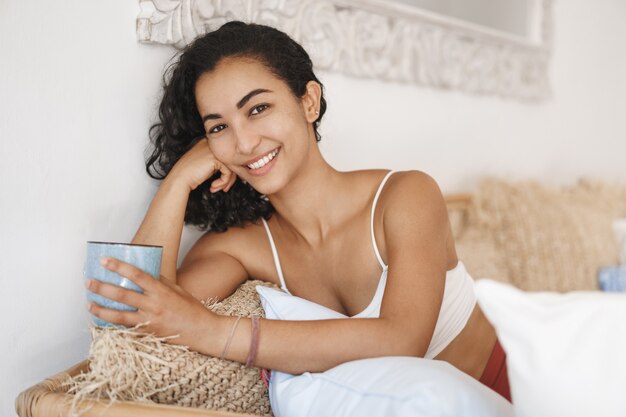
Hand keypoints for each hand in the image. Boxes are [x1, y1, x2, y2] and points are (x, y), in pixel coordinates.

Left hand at [86, 257, 217, 348]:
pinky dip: (112, 324)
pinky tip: (102, 320)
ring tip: (89, 303)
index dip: (119, 267)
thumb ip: (160, 282)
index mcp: (161, 291)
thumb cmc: (192, 309)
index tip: (104, 260)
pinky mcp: (147, 333)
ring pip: (118, 315)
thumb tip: (144, 274)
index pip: (136, 275)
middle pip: (122, 295)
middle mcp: (153, 305)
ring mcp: (149, 321)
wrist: (202, 332)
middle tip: (89, 282)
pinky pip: (126, 328)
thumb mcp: (178, 290)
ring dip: (101, 309)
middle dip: (102, 288)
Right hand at [170, 138, 236, 192]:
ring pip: (231, 167)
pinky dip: (223, 181)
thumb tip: (234, 171)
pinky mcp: (216, 159)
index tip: (224, 181)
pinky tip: (213, 185)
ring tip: (218, 188)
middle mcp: (211, 144)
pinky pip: (227, 172)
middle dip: (229, 177)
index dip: (226, 171)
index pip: (225, 155)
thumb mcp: (206, 166)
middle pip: (229, 161)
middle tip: (224, 187)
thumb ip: (218, 164)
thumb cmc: (189, 174)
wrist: (180, 179)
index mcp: (208, 143)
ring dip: (226, 181)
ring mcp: (214, 150)